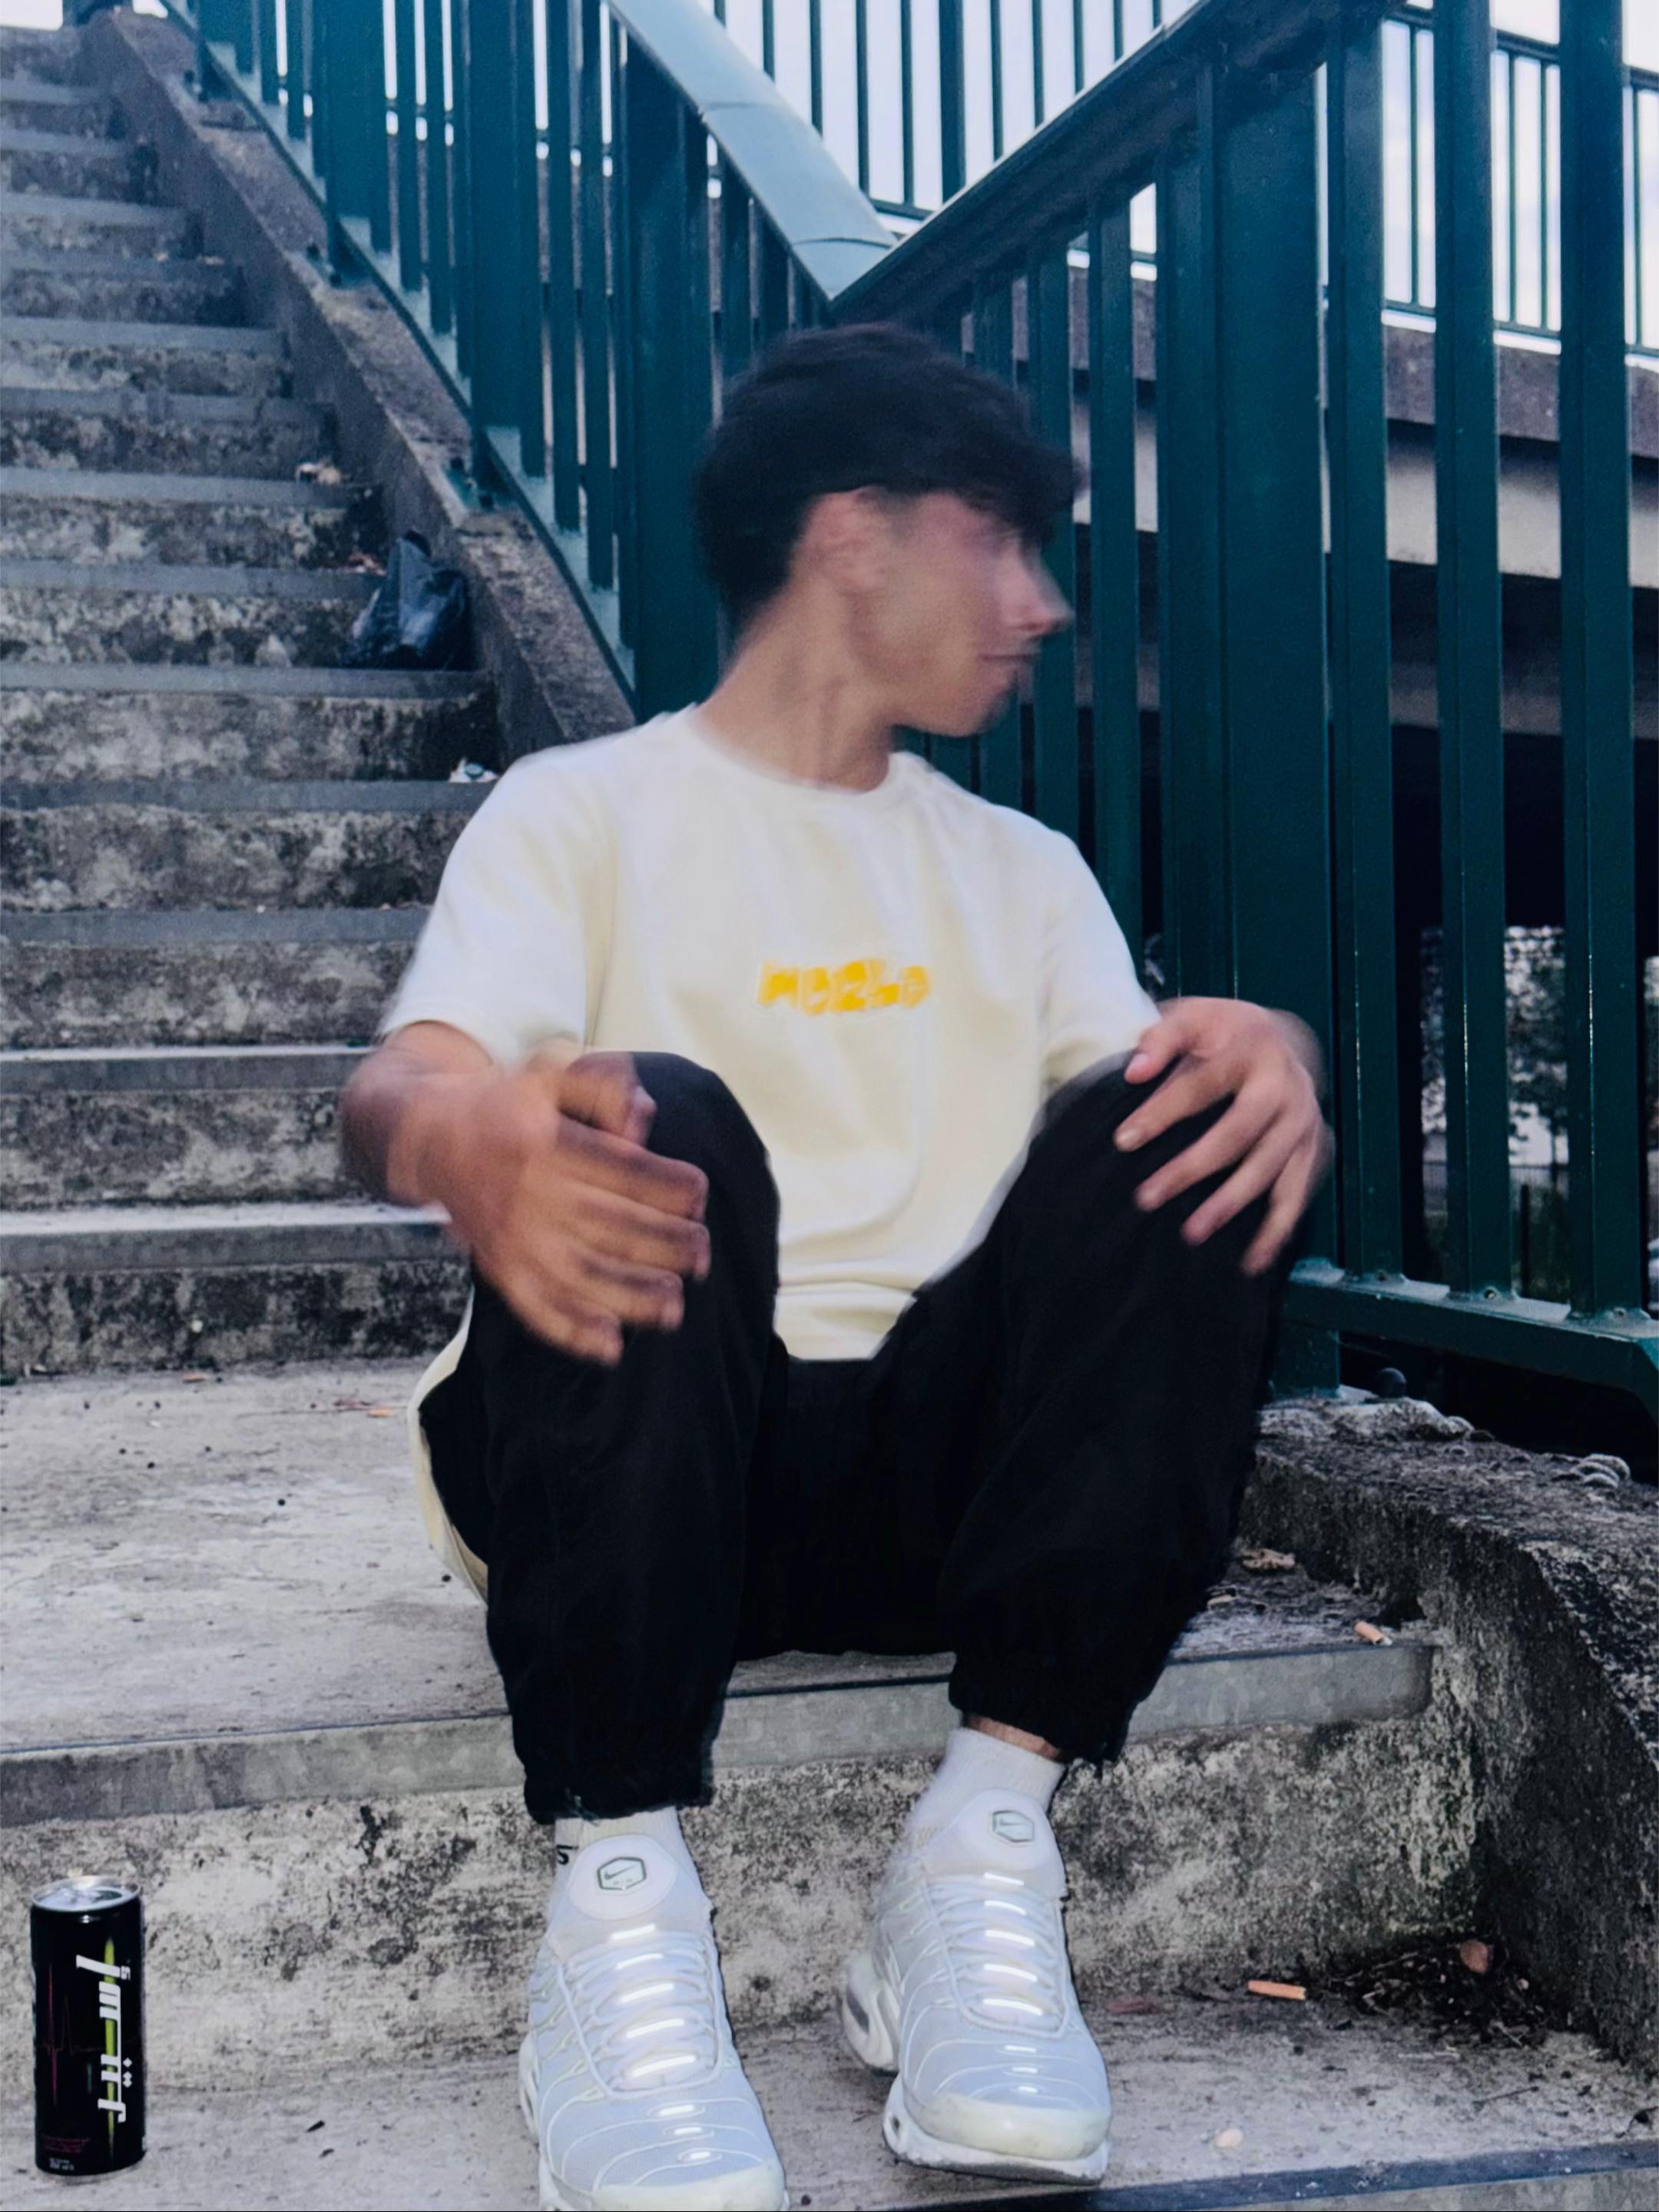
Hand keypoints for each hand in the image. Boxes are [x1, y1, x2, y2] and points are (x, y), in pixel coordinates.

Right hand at [409, 1049, 710, 1363]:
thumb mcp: (552, 1071)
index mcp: (546, 1142)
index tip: (699, 1196)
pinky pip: (535, 1307)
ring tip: (675, 1306)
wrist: (430, 1136)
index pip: (620, 1170)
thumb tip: (642, 1123)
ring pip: (579, 1275)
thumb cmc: (507, 1103)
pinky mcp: (498, 1267)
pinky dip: (572, 1332)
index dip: (666, 1186)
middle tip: (702, 1254)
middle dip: (664, 1246)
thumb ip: (605, 1087)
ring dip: (631, 1297)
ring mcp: (512, 1237)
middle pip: (609, 1227)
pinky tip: (611, 1347)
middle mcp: (528, 1194)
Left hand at [1114, 998, 1330, 1274]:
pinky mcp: (1313, 1151)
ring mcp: (1303, 1122)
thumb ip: (1160, 1038)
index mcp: (1252, 1050)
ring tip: (1191, 1234)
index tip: (1124, 1140)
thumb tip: (1134, 1071)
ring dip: (1230, 1204)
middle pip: (1238, 1133)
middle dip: (1192, 1168)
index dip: (1162, 1111)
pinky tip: (1251, 1261)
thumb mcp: (1192, 1016)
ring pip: (1268, 1170)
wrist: (1281, 1041)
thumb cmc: (1223, 1033)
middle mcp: (1285, 1088)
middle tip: (1147, 1197)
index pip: (1203, 1083)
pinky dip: (1276, 1231)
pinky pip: (1296, 1196)